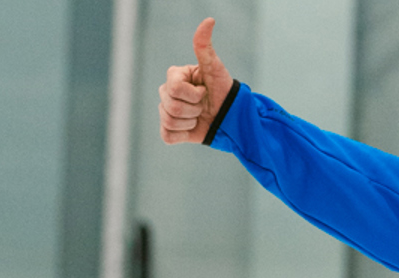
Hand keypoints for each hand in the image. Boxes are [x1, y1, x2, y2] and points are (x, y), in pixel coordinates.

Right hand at [158, 18, 232, 144]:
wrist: (232, 117)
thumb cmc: (223, 90)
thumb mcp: (215, 68)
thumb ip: (205, 46)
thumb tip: (209, 20)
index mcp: (174, 77)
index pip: (173, 87)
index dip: (193, 93)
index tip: (205, 91)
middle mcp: (166, 93)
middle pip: (170, 105)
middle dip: (194, 108)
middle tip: (204, 106)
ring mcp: (167, 112)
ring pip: (169, 121)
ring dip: (191, 122)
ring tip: (201, 117)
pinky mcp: (170, 131)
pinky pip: (168, 135)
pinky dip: (184, 135)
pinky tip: (194, 129)